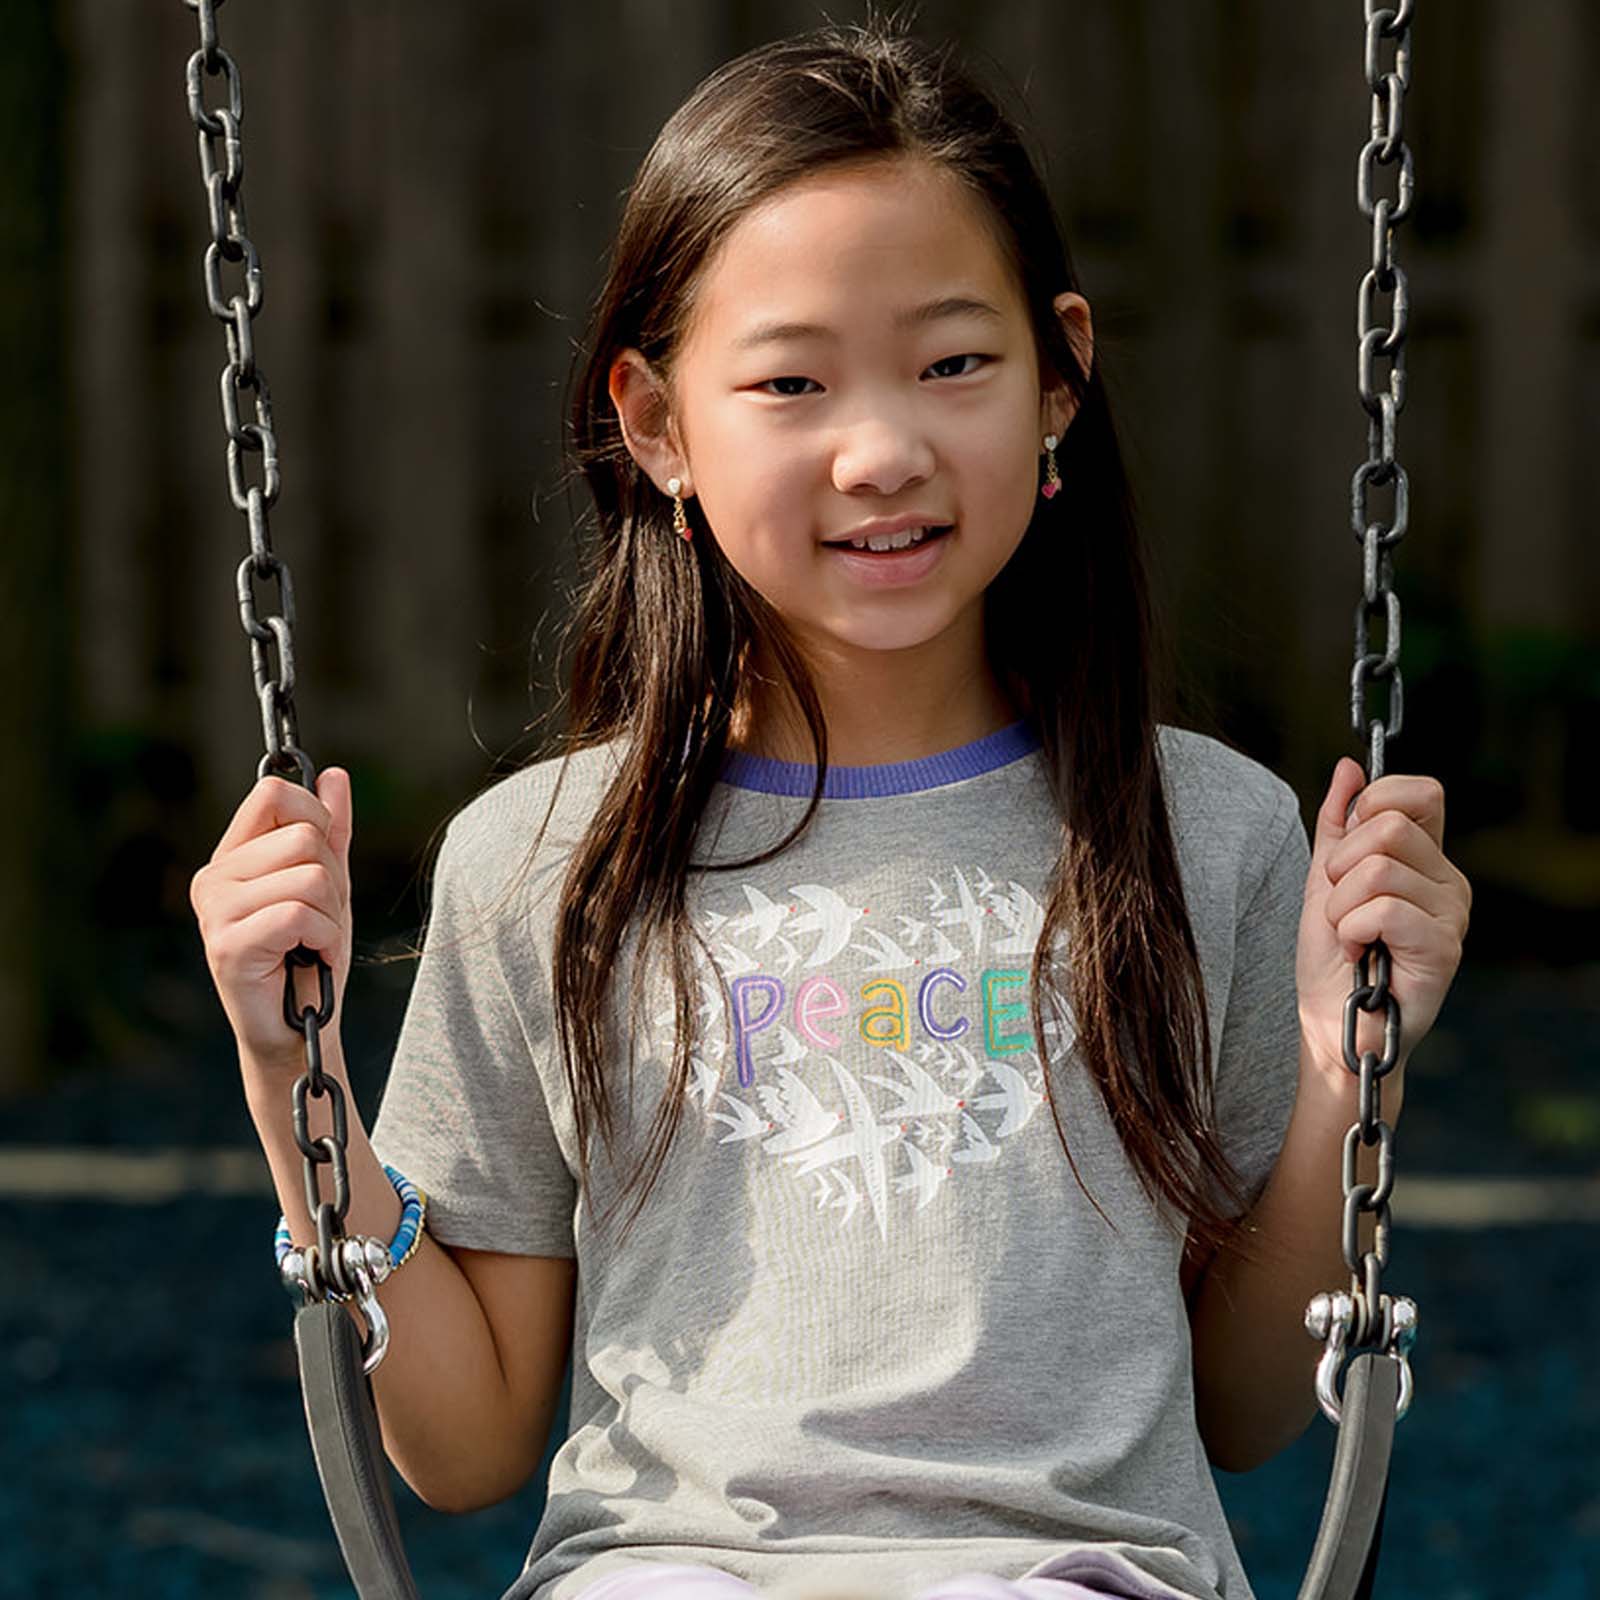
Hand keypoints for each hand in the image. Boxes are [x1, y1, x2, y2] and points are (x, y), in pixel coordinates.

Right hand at [189, 766, 354, 1072]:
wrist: (299, 1028)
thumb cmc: (310, 957)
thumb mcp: (329, 885)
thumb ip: (331, 830)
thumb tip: (335, 776)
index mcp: (233, 856)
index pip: (273, 794)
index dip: (315, 818)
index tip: (321, 859)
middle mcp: (215, 878)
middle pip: (303, 836)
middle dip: (333, 880)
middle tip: (319, 919)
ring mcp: (215, 912)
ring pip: (310, 876)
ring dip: (331, 916)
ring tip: (313, 942)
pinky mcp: (228, 945)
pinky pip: (299, 914)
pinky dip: (324, 938)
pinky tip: (310, 956)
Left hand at [1296, 757, 1471, 1094]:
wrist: (1330, 1024)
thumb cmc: (1331, 958)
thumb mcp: (1323, 880)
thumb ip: (1336, 824)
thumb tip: (1348, 768)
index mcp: (1425, 858)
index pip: (1422, 793)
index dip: (1375, 802)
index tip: (1346, 843)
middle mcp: (1448, 881)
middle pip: (1390, 826)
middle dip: (1341, 865)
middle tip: (1339, 906)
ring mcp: (1452, 914)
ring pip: (1379, 869)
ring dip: (1340, 906)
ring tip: (1349, 935)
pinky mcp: (1445, 946)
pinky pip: (1384, 908)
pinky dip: (1351, 930)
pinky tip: (1359, 953)